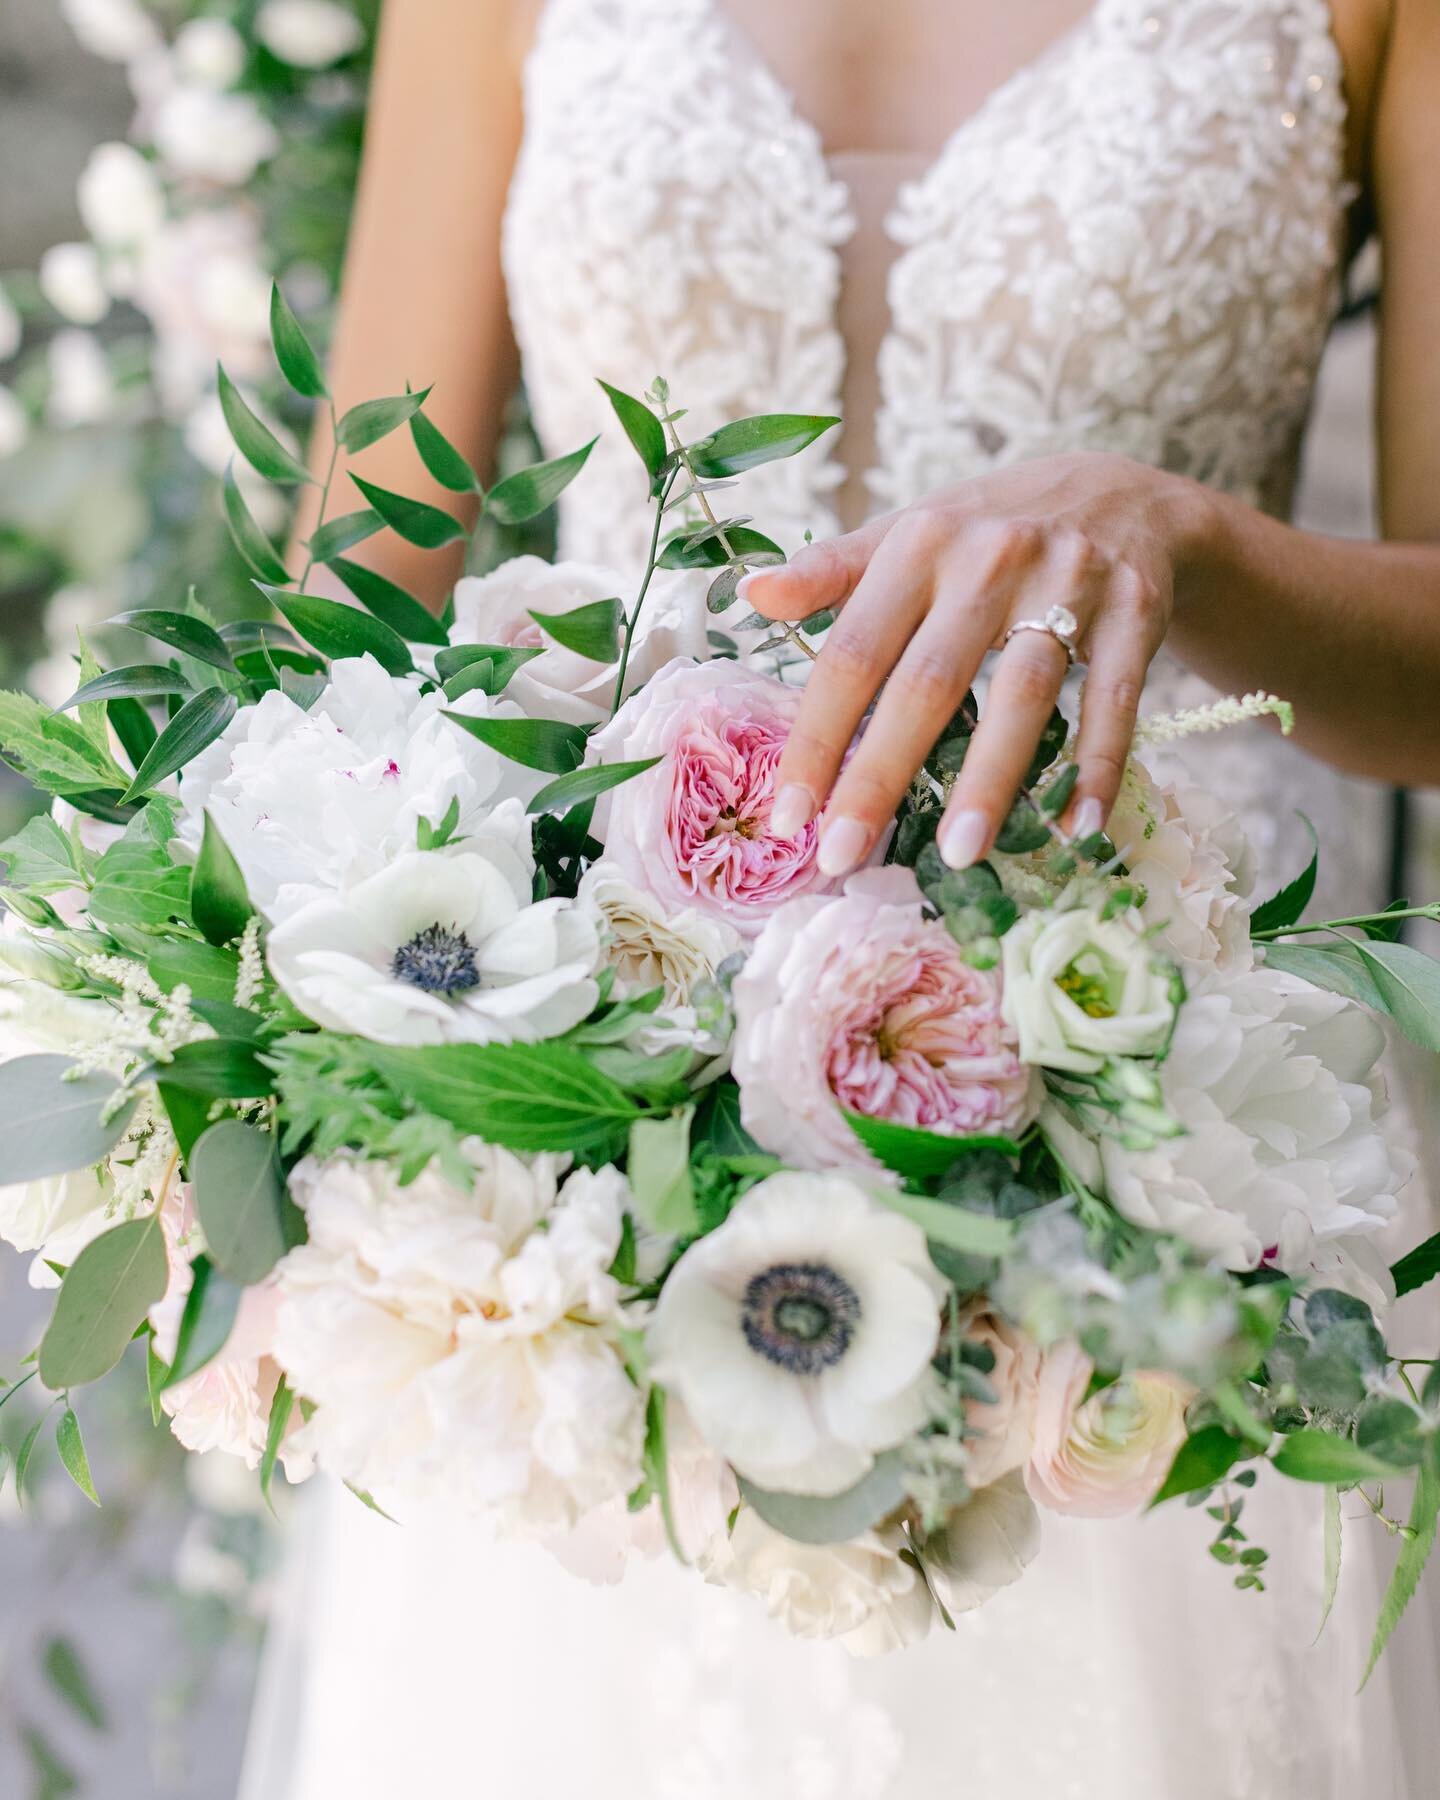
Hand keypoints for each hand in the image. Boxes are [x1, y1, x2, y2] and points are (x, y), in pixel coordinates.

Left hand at [738, 452, 1207, 872]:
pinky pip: (1114, 699)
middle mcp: (991, 558)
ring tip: (956, 855)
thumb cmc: (988, 532)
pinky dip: (1099, 764)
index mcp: (920, 544)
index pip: (854, 652)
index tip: (788, 816)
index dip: (817, 736)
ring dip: (990, 781)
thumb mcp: (911, 534)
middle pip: (929, 682)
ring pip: (1024, 694)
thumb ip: (834, 571)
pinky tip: (1078, 827)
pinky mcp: (1137, 610)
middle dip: (881, 775)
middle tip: (843, 856)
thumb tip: (752, 594)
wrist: (1121, 491)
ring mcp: (1070, 582)